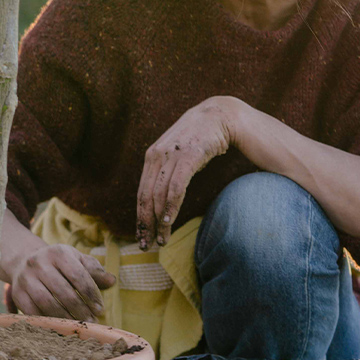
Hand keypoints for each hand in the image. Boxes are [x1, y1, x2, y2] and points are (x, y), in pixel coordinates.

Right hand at [1, 242, 114, 320]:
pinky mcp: (17, 293)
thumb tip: (111, 281)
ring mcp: (25, 279)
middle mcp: (38, 263)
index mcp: (57, 253)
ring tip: (77, 324)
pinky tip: (59, 325)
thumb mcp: (76, 260)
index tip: (100, 309)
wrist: (25, 262)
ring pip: (47, 303)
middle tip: (91, 321)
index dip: (91, 294)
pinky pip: (33, 312)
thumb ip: (94, 270)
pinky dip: (47, 321)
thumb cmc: (58, 264)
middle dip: (80, 309)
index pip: (78, 275)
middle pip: (63, 291)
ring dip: (64, 317)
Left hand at [137, 96, 240, 248]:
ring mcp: (171, 155)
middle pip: (146, 198)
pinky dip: (170, 206)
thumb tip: (162, 198)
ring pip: (159, 196)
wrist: (219, 115)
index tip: (141, 236)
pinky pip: (175, 187)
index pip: (141, 194)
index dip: (140, 218)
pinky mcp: (187, 155)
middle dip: (145, 224)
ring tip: (162, 239)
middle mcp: (156, 156)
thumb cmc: (200, 138)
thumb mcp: (178, 154)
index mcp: (151, 157)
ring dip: (159, 221)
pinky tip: (168, 221)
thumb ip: (167, 171)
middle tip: (147, 245)